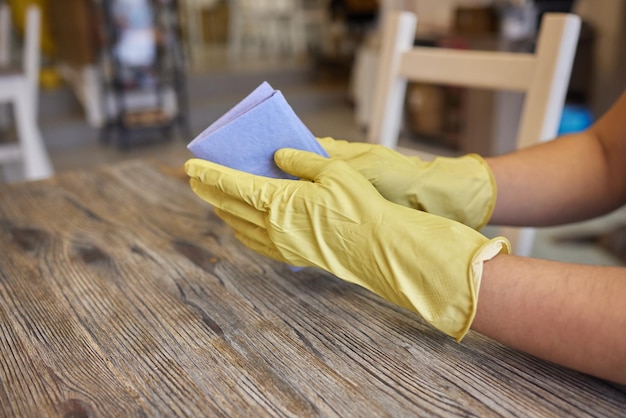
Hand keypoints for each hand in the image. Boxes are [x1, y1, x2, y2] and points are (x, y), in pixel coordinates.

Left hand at [185, 150, 508, 339]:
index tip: (189, 165)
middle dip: (209, 191)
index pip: (232, 184)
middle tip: (195, 180)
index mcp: (277, 201)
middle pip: (228, 206)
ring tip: (215, 200)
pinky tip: (242, 225)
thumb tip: (278, 157)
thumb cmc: (359, 206)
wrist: (376, 249)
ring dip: (222, 211)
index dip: (209, 173)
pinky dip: (240, 230)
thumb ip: (301, 161)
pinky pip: (254, 242)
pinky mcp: (290, 256)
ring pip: (238, 226)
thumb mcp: (334, 171)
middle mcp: (270, 226)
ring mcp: (279, 244)